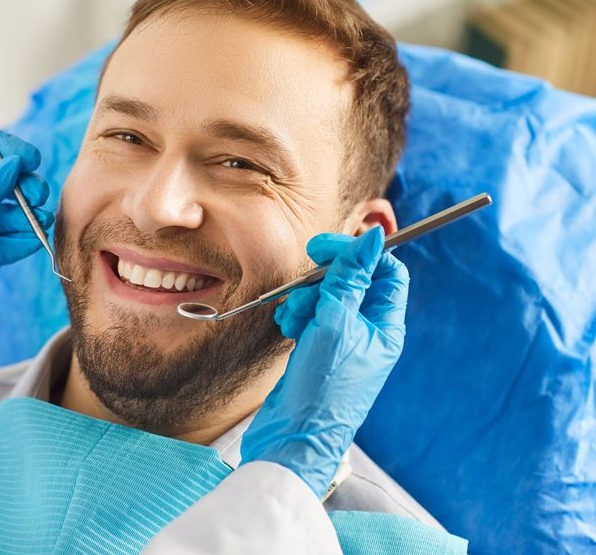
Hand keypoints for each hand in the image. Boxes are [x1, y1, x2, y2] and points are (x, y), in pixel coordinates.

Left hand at [0, 129, 52, 341]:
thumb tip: (10, 169)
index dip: (8, 150)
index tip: (30, 160)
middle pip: (6, 181)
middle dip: (27, 184)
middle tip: (37, 195)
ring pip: (14, 214)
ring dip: (32, 214)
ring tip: (40, 220)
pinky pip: (10, 245)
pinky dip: (25, 241)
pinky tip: (33, 240)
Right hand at [240, 226, 408, 498]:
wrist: (294, 437)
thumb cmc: (323, 386)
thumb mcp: (336, 323)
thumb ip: (350, 277)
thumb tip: (371, 236)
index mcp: (386, 326)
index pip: (386, 271)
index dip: (358, 254)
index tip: (324, 248)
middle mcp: (368, 332)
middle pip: (352, 281)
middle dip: (325, 278)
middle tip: (305, 282)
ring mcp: (342, 341)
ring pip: (327, 296)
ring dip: (306, 297)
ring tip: (294, 317)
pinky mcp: (319, 349)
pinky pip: (311, 315)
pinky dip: (297, 314)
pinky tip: (288, 327)